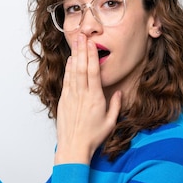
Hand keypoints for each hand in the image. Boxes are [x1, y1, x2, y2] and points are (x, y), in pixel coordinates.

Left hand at [55, 34, 121, 164]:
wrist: (73, 147)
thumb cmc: (93, 137)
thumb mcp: (110, 122)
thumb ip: (115, 106)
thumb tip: (119, 93)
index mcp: (95, 99)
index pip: (94, 72)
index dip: (92, 56)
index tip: (92, 44)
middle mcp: (82, 95)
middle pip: (82, 68)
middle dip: (82, 50)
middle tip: (83, 35)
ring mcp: (71, 97)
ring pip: (73, 72)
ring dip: (75, 56)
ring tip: (76, 42)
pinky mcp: (64, 101)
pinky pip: (67, 81)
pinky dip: (68, 69)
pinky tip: (70, 60)